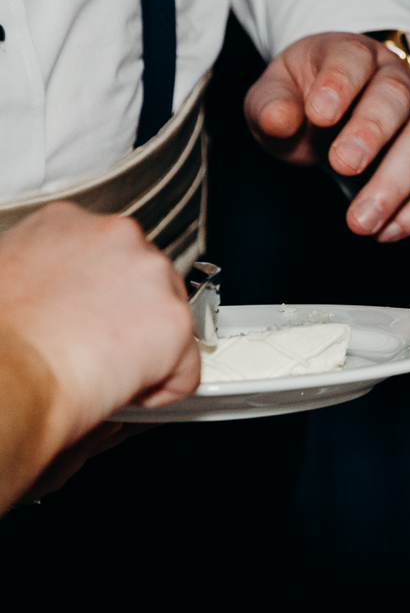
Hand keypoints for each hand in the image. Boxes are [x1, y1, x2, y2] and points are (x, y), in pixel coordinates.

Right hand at [0, 205, 196, 507]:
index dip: (106, 296)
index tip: (95, 315)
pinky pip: (187, 369)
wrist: (8, 370)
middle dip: (135, 321)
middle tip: (98, 347)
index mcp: (69, 222)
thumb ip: (47, 269)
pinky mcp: (176, 321)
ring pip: (173, 324)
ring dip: (150, 353)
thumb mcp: (8, 273)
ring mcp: (152, 275)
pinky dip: (164, 388)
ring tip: (103, 367)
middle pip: (152, 285)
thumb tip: (58, 288)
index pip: (114, 255)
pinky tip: (125, 390)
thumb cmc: (1, 336)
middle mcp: (117, 237)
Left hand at [244, 32, 409, 242]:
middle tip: (342, 167)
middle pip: (396, 100)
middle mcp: (398, 78)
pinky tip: (390, 231)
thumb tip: (278, 120)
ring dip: (397, 185)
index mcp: (352, 54)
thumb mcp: (276, 97)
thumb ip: (271, 106)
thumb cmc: (307, 105)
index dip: (339, 85)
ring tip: (364, 222)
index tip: (318, 115)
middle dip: (371, 135)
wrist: (341, 115)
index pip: (353, 59)